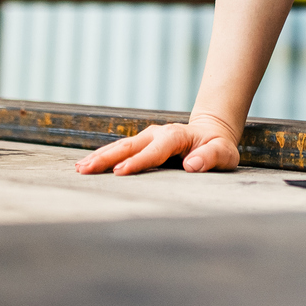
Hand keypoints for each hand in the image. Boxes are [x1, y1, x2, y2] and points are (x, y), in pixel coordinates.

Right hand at [73, 115, 240, 175]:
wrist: (211, 133)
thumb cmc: (218, 147)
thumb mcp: (224, 153)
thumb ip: (211, 157)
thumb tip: (192, 164)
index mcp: (177, 136)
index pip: (155, 150)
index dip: (138, 161)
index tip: (120, 172)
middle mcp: (158, 133)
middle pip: (129, 145)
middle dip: (107, 157)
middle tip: (86, 169)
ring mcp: (148, 137)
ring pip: (120, 146)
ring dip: (100, 156)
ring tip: (80, 168)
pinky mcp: (142, 144)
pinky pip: (120, 150)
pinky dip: (103, 156)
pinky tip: (87, 164)